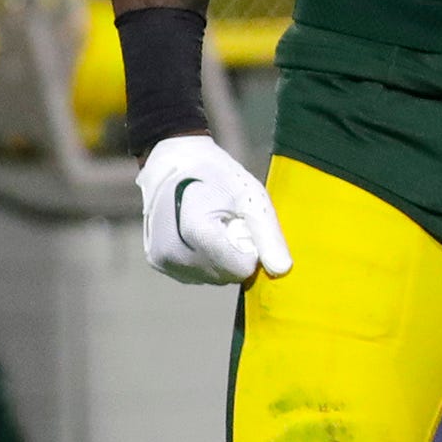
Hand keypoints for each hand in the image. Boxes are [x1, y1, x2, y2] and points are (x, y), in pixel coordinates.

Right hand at [136, 134, 291, 285]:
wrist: (175, 163)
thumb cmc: (218, 176)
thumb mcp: (251, 197)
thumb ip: (268, 235)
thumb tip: (283, 270)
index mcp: (197, 233)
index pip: (241, 269)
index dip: (253, 251)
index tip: (245, 225)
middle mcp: (174, 253)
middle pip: (226, 276)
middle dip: (237, 255)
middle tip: (230, 223)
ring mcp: (163, 260)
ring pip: (212, 278)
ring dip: (222, 259)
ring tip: (215, 226)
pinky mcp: (158, 262)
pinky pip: (196, 274)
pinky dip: (205, 260)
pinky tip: (201, 235)